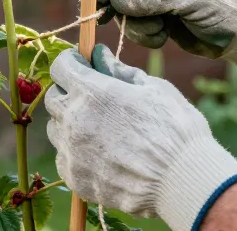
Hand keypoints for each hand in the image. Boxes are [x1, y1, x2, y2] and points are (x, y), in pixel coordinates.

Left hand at [45, 45, 236, 230]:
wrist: (182, 181)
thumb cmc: (175, 128)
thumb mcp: (152, 88)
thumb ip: (119, 71)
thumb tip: (99, 55)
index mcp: (92, 92)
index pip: (60, 67)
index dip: (71, 61)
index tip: (81, 63)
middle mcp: (74, 121)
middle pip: (53, 98)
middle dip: (68, 91)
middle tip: (92, 96)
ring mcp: (72, 152)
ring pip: (56, 129)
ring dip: (70, 123)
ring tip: (100, 128)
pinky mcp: (76, 179)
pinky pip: (65, 158)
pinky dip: (76, 152)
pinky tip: (101, 154)